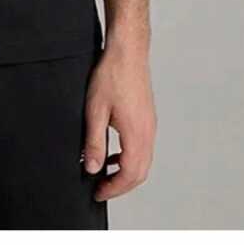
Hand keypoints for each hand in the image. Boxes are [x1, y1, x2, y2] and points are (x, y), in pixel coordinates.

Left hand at [81, 42, 156, 202]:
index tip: (98, 192)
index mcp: (137, 134)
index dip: (113, 188)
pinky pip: (143, 147)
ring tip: (105, 173)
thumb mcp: (95, 111)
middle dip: (121, 185)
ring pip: (144, 161)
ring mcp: (150, 125)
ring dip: (126, 172)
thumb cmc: (112, 75)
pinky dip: (130, 157)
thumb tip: (92, 168)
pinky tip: (114, 152)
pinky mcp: (148, 118)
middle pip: (140, 173)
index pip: (129, 175)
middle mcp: (148, 132)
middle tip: (101, 189)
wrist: (127, 52)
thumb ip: (94, 142)